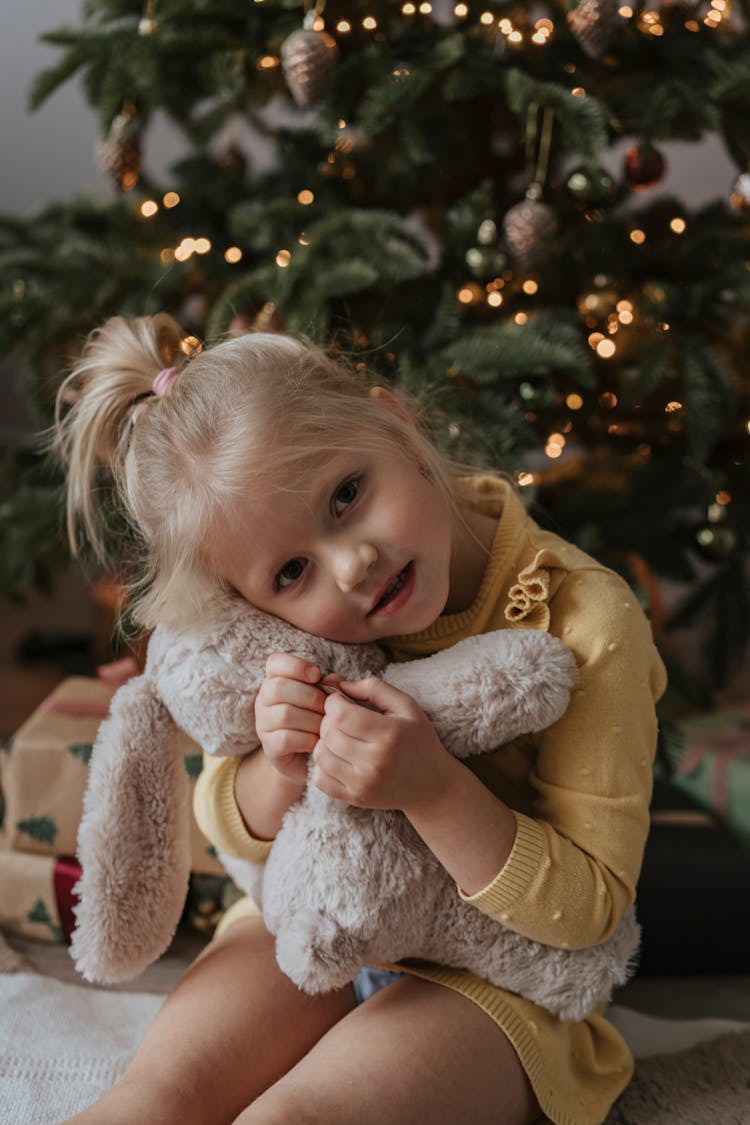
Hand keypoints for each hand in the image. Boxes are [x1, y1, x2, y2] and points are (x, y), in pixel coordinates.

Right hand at [254, 653, 327, 783]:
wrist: (307, 758)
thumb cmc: (317, 720)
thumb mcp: (325, 698)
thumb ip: (330, 685)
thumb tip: (334, 680)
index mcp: (276, 680)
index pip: (275, 662)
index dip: (296, 665)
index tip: (316, 675)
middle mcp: (264, 700)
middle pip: (279, 687)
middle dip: (310, 696)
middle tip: (326, 707)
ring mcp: (263, 724)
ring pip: (285, 714)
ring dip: (312, 720)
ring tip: (325, 726)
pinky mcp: (269, 747)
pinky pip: (286, 739)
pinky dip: (308, 739)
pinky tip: (317, 741)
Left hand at [311, 676, 452, 812]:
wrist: (432, 785)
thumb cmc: (418, 740)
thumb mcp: (407, 706)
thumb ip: (375, 688)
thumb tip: (339, 685)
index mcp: (389, 735)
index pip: (341, 714)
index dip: (333, 702)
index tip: (340, 701)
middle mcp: (375, 762)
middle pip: (329, 733)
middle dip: (328, 719)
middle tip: (340, 718)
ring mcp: (364, 784)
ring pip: (321, 755)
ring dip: (324, 741)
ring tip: (339, 737)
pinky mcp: (355, 798)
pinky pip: (320, 779)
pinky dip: (322, 765)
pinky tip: (337, 757)